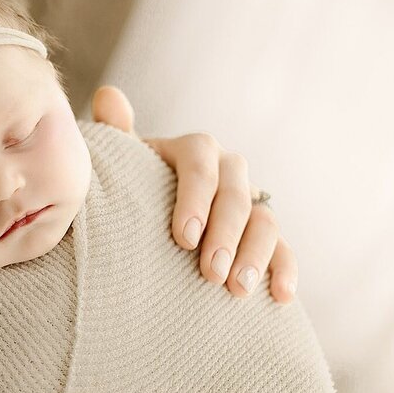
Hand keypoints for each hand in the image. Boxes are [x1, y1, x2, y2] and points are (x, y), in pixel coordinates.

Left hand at [91, 85, 297, 303]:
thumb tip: (108, 95)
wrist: (146, 216)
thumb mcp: (122, 162)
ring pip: (265, 221)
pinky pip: (284, 248)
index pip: (201, 163)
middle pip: (236, 196)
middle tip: (210, 272)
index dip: (196, 199)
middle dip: (225, 235)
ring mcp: (251, 202)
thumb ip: (116, 132)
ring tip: (237, 290)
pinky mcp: (264, 235)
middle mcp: (229, 171)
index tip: (183, 238)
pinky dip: (285, 270)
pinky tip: (280, 297)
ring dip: (256, 256)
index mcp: (195, 150)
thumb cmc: (131, 187)